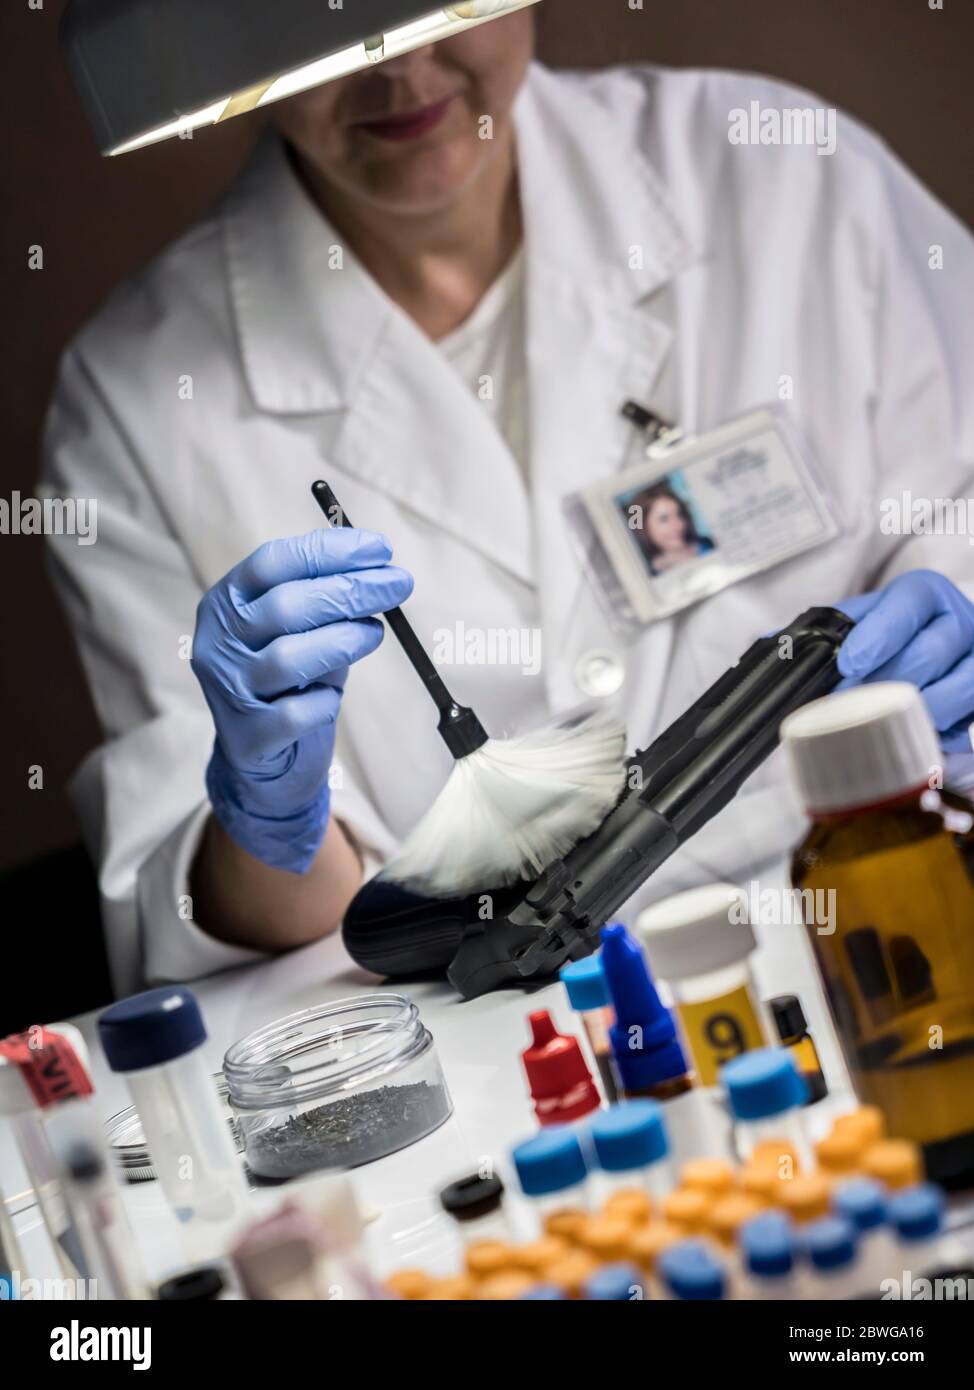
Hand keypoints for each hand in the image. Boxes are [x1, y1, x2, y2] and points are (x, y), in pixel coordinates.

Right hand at [192, 528, 412, 870]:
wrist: (261, 760)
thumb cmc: (288, 683)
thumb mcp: (300, 633)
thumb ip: (326, 602)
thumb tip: (382, 573)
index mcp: (226, 603)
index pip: (273, 562)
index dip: (328, 550)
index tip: (379, 549)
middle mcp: (218, 642)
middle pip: (286, 605)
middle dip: (352, 589)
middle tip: (399, 584)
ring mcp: (228, 690)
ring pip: (289, 657)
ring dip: (344, 640)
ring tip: (375, 634)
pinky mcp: (248, 737)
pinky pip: (295, 713)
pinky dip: (324, 702)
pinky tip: (333, 697)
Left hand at [836, 570, 973, 751]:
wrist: (948, 655)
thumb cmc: (897, 639)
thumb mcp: (865, 622)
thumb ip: (827, 629)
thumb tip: (774, 644)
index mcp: (925, 595)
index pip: (907, 603)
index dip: (878, 635)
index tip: (850, 664)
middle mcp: (961, 621)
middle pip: (928, 653)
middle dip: (884, 683)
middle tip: (851, 704)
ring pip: (958, 688)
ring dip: (917, 711)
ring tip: (886, 723)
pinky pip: (970, 724)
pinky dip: (945, 736)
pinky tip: (922, 739)